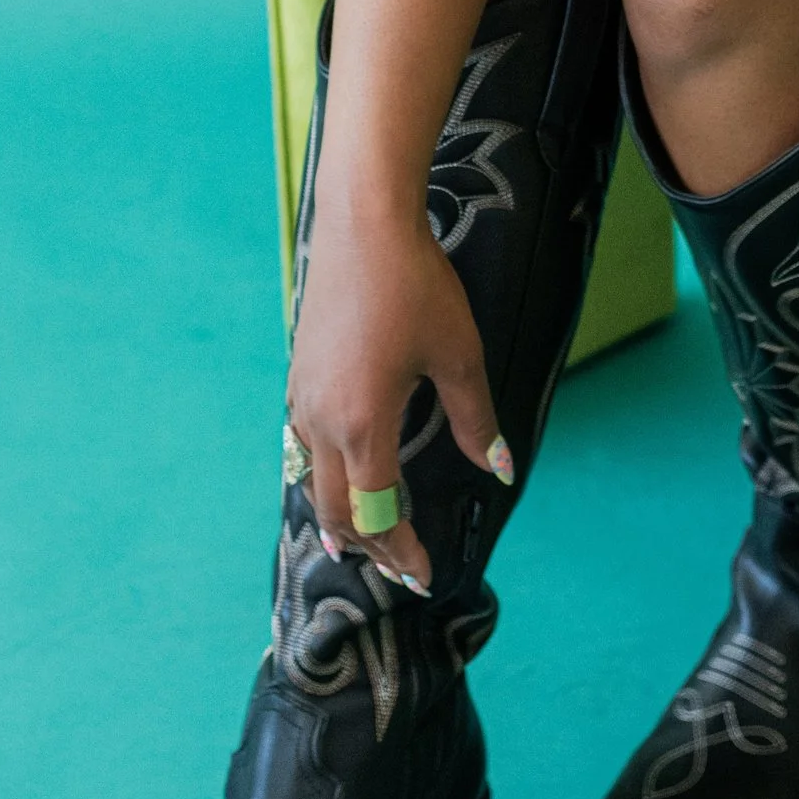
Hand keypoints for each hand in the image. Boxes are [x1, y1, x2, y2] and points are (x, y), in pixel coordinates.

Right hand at [285, 199, 510, 595]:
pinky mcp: (299, 375)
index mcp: (363, 427)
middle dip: (369, 546)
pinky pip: (304, 444)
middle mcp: (321, 422)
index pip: (380, 513)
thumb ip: (477, 420)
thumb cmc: (416, 287)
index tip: (424, 574)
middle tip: (397, 570)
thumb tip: (500, 469)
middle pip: (338, 510)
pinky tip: (343, 471)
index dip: (401, 551)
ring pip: (312, 479)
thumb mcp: (459, 355)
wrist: (363, 224)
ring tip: (365, 538)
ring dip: (342, 514)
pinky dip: (324, 475)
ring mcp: (303, 398)